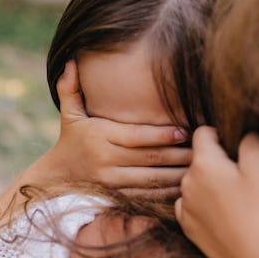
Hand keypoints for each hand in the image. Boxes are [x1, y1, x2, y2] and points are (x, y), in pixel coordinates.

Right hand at [49, 60, 191, 197]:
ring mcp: (112, 181)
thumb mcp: (68, 113)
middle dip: (178, 155)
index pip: (138, 136)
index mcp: (100, 136)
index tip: (185, 131)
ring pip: (152, 179)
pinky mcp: (117, 196)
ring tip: (198, 168)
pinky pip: (147, 195)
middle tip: (201, 150)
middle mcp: (106, 160)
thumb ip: (70, 87)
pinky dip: (166, 192)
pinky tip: (183, 186)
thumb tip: (70, 60)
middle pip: (150, 158)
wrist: (57, 176)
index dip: (163, 135)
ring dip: (177, 175)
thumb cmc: (71, 139)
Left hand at [175, 127, 258, 257]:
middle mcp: (187, 184)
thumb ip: (249, 139)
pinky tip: (224, 215)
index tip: (237, 148)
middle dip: (216, 162)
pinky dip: (203, 207)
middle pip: (198, 161)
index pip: (202, 133)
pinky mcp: (189, 230)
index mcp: (203, 164)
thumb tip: (243, 133)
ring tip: (235, 200)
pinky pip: (191, 208)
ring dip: (209, 186)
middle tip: (242, 178)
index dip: (220, 135)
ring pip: (194, 185)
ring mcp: (185, 209)